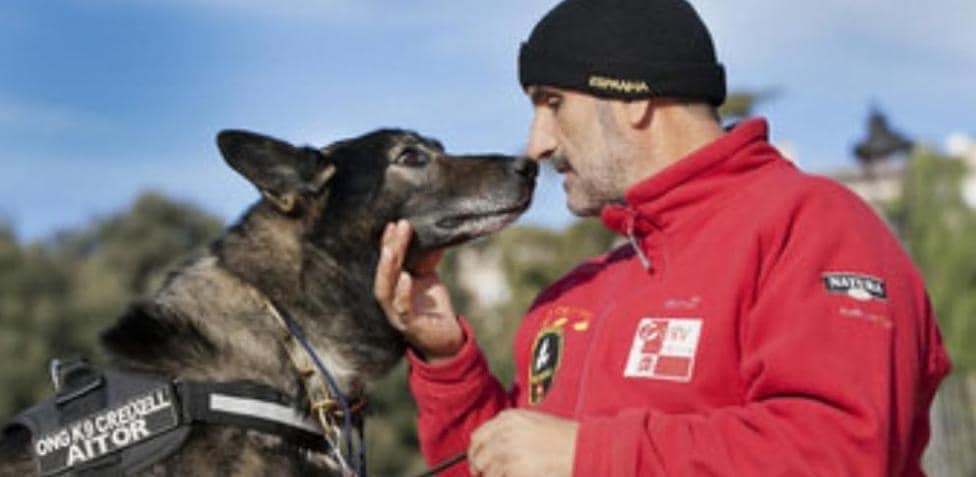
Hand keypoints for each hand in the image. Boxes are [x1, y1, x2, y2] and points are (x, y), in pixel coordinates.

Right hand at [373, 220, 463, 363]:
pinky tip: (406, 278)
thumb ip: (427, 260)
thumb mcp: (429, 278)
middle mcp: (389, 299)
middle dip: (389, 249)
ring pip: (385, 291)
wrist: (446, 339)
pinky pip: (402, 309)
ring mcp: (396, 314)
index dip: (388, 242)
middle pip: (384, 272)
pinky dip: (402, 293)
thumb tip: (433, 235)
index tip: (395, 223)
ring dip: (387, 270)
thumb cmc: (433, 307)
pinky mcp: (409, 326)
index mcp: (393, 286)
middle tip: (396, 228)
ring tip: (392, 250)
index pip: (387, 261)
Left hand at [468, 410, 577, 476]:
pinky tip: (522, 476)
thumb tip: (494, 450)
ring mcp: (506, 451)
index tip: (479, 464)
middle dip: (480, 470)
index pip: (478, 437)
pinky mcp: (513, 469)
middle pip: (477, 456)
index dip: (476, 453)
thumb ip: (511, 432)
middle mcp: (503, 432)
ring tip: (512, 475)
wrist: (582, 449)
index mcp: (508, 418)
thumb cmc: (565, 439)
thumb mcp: (534, 424)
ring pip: (486, 472)